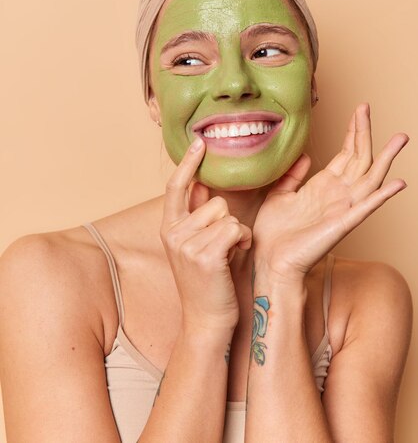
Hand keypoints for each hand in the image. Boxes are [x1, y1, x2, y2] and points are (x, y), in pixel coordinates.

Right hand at [160, 137, 251, 331]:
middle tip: (224, 246)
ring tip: (230, 254)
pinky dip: (243, 241)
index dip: (187, 163)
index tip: (199, 142)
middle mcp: (173, 233)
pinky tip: (236, 258)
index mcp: (169, 228)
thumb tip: (202, 184)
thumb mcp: (197, 245)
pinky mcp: (205, 255)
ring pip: (227, 215)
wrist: (207, 321)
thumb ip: (198, 216)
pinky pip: (235, 229)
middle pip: (215, 201)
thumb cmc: (209, 281)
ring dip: (237, 232)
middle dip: (228, 220)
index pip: (175, 187)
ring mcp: (187, 244)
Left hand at [252, 103, 408, 283]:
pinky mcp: (342, 224)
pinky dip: (382, 196)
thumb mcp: (280, 194)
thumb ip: (294, 175)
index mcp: (324, 186)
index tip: (360, 110)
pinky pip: (366, 208)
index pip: (346, 153)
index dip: (353, 131)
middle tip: (368, 107)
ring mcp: (343, 208)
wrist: (269, 260)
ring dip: (385, 158)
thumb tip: (306, 156)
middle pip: (360, 158)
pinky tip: (397, 182)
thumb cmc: (274, 232)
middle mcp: (338, 194)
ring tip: (400, 139)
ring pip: (370, 178)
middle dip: (365, 133)